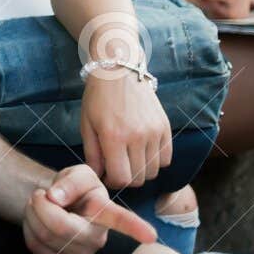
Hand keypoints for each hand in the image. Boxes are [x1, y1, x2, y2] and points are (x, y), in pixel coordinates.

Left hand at [22, 164, 155, 253]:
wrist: (57, 204)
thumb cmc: (72, 189)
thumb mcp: (75, 174)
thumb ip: (70, 180)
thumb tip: (55, 198)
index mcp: (105, 212)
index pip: (121, 219)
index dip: (135, 227)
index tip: (150, 236)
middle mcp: (99, 237)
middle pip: (61, 227)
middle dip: (40, 205)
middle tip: (41, 194)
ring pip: (44, 236)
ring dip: (32, 214)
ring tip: (39, 204)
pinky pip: (35, 247)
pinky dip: (28, 228)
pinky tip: (37, 221)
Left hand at [80, 70, 172, 188]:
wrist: (119, 71)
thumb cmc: (97, 98)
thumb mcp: (87, 125)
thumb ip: (92, 155)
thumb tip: (98, 177)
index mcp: (113, 137)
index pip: (121, 179)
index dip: (113, 182)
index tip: (108, 175)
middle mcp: (137, 137)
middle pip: (139, 178)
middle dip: (126, 178)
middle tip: (118, 167)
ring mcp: (154, 132)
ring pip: (154, 171)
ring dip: (141, 171)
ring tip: (130, 158)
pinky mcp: (165, 127)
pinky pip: (166, 158)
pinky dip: (156, 161)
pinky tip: (143, 151)